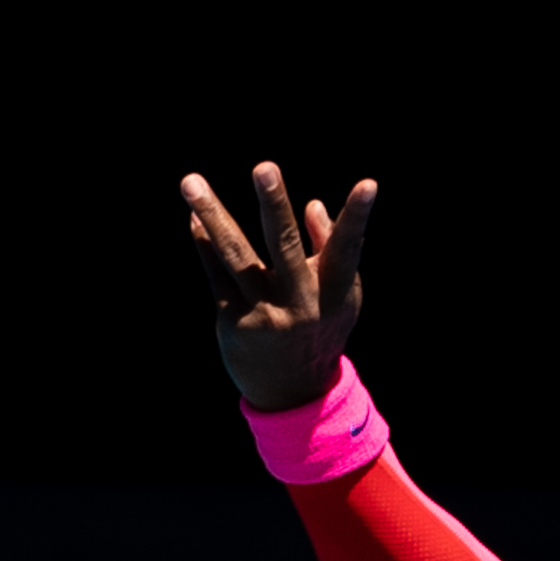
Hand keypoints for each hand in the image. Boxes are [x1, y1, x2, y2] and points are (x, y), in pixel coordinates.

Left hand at [183, 162, 376, 411]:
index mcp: (333, 291)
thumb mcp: (340, 295)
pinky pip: (216, 273)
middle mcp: (299, 301)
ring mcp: (264, 312)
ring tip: (190, 181)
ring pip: (235, 255)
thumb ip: (329, 249)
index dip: (357, 216)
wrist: (293, 392)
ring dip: (212, 215)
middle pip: (284, 246)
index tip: (369, 184)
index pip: (348, 247)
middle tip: (265, 168)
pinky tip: (194, 219)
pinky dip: (204, 243)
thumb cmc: (320, 327)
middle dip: (274, 205)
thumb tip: (313, 204)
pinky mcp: (234, 322)